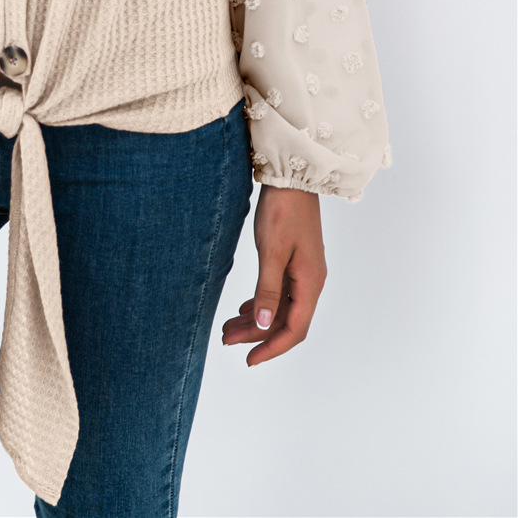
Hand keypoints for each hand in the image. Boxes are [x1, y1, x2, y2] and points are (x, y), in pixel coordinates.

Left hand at [221, 183, 326, 365]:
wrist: (292, 176)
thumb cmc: (283, 211)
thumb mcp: (271, 252)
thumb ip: (267, 290)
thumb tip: (263, 325)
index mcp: (310, 283)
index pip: (294, 329)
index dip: (272, 348)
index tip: (249, 360)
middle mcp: (310, 281)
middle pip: (285, 320)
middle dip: (257, 335)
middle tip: (226, 340)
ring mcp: (303, 270)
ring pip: (280, 306)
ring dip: (256, 319)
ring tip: (228, 327)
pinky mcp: (295, 260)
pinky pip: (280, 291)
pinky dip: (261, 302)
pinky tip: (245, 308)